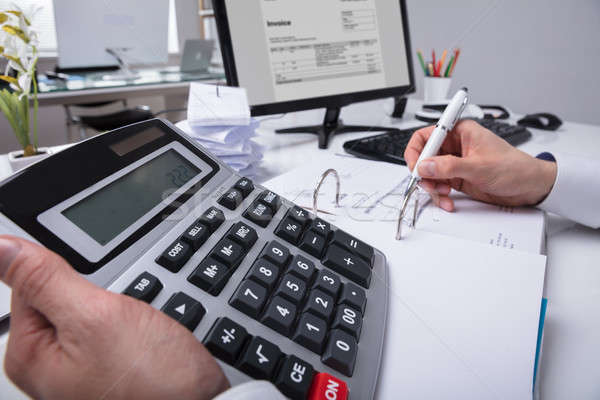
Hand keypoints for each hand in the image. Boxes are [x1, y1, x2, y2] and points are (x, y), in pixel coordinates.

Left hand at [0, 236, 228, 399]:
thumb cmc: (151, 383)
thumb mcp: (95, 317)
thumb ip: (45, 279)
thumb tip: (3, 248)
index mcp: (29, 355)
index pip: (31, 282)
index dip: (69, 274)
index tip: (98, 292)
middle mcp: (49, 367)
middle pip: (65, 296)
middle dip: (101, 295)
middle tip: (124, 319)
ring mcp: (81, 370)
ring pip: (97, 310)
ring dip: (122, 310)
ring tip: (140, 332)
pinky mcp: (110, 369)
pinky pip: (116, 328)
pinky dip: (133, 324)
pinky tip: (146, 339)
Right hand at [404, 120, 556, 210]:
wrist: (531, 187)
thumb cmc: (514, 168)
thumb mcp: (479, 167)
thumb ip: (449, 166)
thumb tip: (425, 166)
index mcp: (460, 132)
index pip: (427, 135)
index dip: (418, 151)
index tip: (417, 167)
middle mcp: (455, 146)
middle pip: (425, 157)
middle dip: (424, 173)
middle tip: (428, 184)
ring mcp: (455, 163)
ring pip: (430, 174)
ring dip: (432, 187)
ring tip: (443, 194)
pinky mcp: (458, 178)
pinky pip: (439, 186)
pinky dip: (440, 195)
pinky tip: (448, 201)